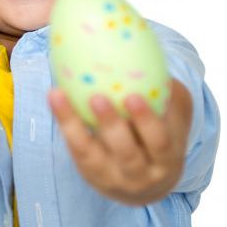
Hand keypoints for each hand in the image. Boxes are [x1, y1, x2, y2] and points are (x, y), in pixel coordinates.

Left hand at [48, 79, 191, 205]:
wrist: (151, 181)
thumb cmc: (161, 132)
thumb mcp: (171, 115)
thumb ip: (164, 89)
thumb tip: (146, 44)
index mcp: (167, 158)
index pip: (158, 142)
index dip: (146, 121)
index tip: (132, 96)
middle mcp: (142, 175)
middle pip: (126, 153)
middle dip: (111, 126)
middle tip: (97, 98)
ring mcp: (114, 179)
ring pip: (92, 155)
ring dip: (75, 126)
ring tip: (60, 95)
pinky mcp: (92, 176)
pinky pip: (76, 150)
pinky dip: (65, 124)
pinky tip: (55, 97)